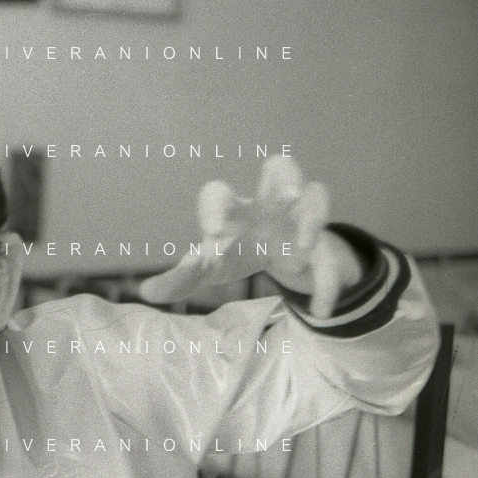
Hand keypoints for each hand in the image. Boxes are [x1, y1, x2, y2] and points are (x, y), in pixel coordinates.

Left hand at [139, 156, 362, 317]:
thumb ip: (180, 279)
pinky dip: (328, 282)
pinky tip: (320, 310)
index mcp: (233, 209)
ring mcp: (300, 217)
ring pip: (316, 194)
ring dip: (314, 215)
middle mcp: (268, 203)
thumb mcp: (207, 270)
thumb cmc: (234, 253)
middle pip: (280, 168)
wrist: (277, 259)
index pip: (218, 194)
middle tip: (286, 198)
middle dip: (286, 178)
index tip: (212, 234)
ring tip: (301, 249)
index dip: (214, 208)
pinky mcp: (323, 242)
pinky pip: (330, 253)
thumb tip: (146, 292)